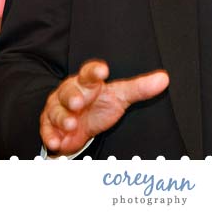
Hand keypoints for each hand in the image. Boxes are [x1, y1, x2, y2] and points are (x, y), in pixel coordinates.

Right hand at [40, 60, 168, 155]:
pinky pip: (47, 129)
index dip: (95, 70)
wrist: (79, 125)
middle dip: (72, 96)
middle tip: (78, 102)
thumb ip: (140, 88)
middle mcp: (71, 92)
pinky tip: (56, 141)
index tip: (103, 70)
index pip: (90, 72)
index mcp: (88, 83)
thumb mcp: (120, 97)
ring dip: (62, 117)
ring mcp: (58, 108)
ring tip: (70, 124)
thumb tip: (164, 79)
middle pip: (69, 90)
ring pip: (56, 110)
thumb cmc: (99, 105)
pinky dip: (50, 135)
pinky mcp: (50, 125)